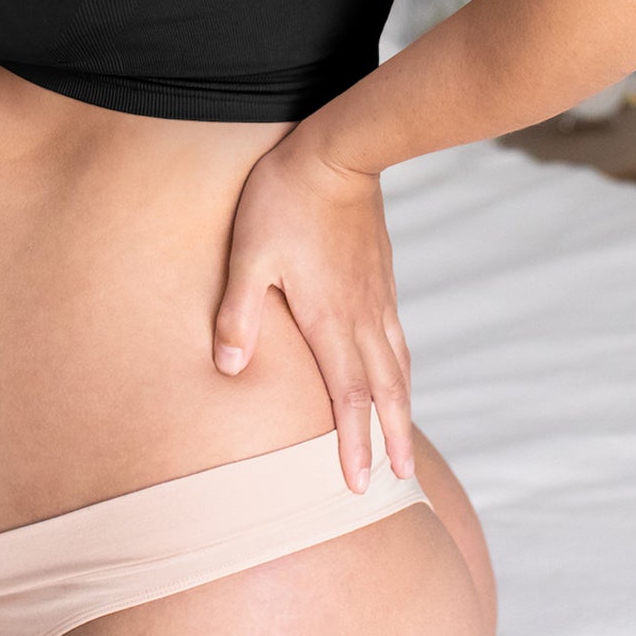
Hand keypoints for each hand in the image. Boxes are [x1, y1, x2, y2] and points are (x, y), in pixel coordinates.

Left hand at [213, 133, 417, 493]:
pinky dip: (402, 370)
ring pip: (398, 366)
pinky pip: (398, 337)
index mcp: (330, 319)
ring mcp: (378, 297)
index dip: (355, 444)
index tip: (359, 485)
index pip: (349, 397)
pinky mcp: (382, 277)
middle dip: (391, 439)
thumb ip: (239, 314)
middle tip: (400, 482)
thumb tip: (229, 371)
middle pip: (386, 392)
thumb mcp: (248, 254)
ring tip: (406, 442)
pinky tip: (398, 375)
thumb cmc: (285, 199)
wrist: (339, 150)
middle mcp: (363, 316)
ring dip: (402, 410)